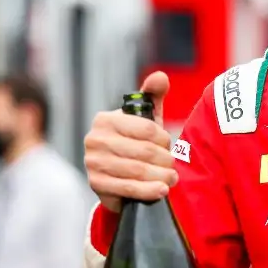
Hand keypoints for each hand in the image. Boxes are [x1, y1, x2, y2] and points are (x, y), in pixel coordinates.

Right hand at [84, 70, 177, 211]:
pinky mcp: (96, 183)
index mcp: (106, 119)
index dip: (164, 138)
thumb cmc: (134, 142)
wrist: (117, 175)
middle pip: (145, 151)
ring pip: (139, 170)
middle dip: (165, 160)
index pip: (147, 128)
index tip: (169, 145)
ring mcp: (93, 162)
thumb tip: (160, 76)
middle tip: (173, 165)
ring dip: (161, 176)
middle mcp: (95, 139)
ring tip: (171, 178)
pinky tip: (161, 190)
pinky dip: (149, 190)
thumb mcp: (144, 117)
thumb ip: (153, 94)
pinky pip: (129, 187)